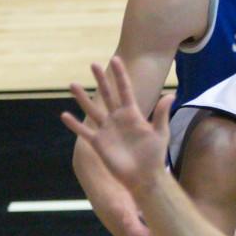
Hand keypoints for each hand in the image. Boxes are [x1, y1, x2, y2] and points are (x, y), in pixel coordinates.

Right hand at [61, 56, 173, 197]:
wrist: (145, 176)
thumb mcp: (160, 132)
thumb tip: (171, 94)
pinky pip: (84, 131)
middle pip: (107, 95)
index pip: (125, 90)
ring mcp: (107, 130)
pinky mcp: (99, 143)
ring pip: (92, 110)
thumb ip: (161, 113)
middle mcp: (117, 119)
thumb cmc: (155, 155)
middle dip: (100, 80)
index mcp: (132, 114)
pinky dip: (74, 124)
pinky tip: (65, 115)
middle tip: (93, 65)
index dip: (120, 75)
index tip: (116, 59)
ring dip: (82, 98)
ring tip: (72, 84)